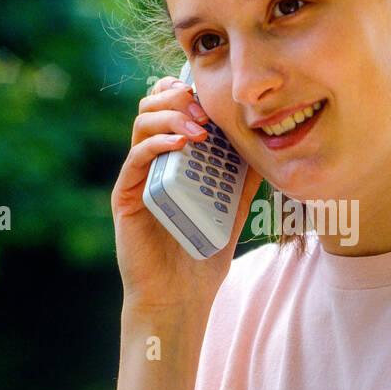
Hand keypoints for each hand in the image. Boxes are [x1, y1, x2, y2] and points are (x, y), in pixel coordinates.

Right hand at [110, 75, 261, 314]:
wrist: (181, 296)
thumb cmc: (204, 254)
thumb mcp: (233, 209)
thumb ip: (243, 179)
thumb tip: (264, 146)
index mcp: (174, 158)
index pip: (172, 107)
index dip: (189, 92)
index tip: (215, 100)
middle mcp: (152, 161)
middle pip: (152, 105)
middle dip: (179, 97)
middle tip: (206, 111)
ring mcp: (137, 177)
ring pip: (141, 124)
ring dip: (171, 117)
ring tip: (199, 130)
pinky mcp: (126, 196)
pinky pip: (135, 159)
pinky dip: (157, 145)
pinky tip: (180, 146)